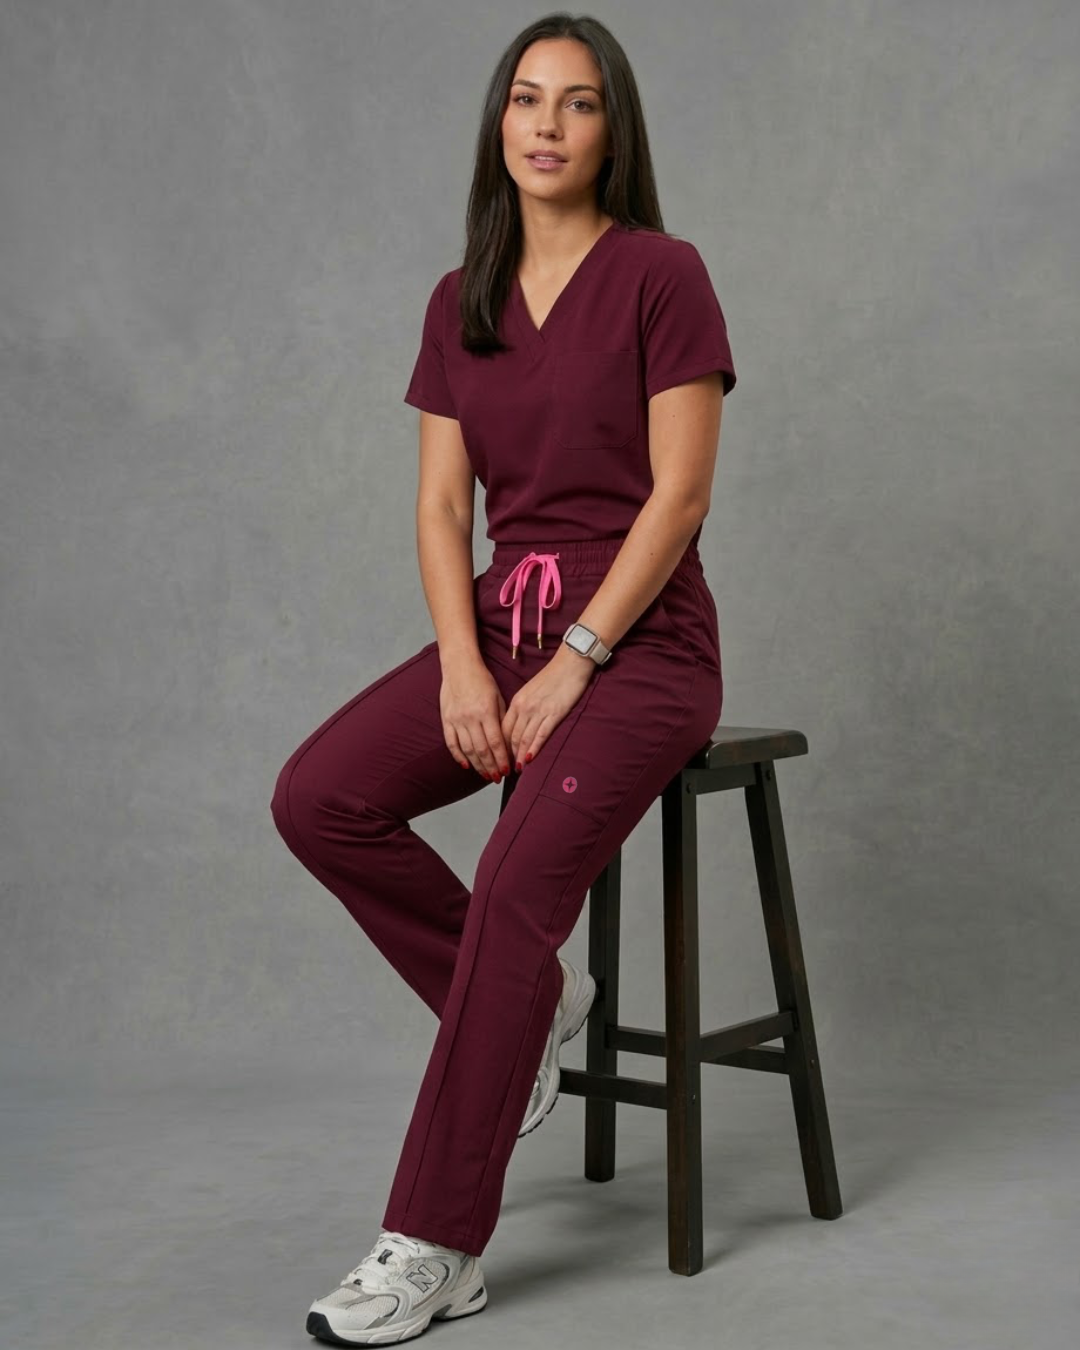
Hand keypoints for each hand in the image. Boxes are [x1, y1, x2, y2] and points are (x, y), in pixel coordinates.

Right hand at [440, 657, 511, 781]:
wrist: (459, 666)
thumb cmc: (482, 680)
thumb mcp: (498, 697)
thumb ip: (501, 720)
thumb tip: (507, 743)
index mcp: (485, 711)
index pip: (495, 742)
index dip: (501, 759)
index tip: (507, 770)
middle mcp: (470, 718)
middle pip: (481, 749)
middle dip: (491, 766)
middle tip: (497, 777)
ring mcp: (456, 719)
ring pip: (467, 749)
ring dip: (477, 765)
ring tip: (485, 775)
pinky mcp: (446, 719)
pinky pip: (451, 743)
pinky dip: (458, 756)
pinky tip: (466, 765)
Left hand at [501, 645, 595, 768]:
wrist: (570, 663)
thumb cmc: (552, 677)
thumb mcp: (531, 691)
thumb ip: (523, 707)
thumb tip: (518, 725)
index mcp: (517, 701)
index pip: (503, 728)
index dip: (500, 745)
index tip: (500, 757)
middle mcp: (525, 707)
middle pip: (511, 736)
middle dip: (508, 755)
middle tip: (506, 769)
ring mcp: (539, 710)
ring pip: (524, 738)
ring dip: (519, 755)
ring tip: (517, 769)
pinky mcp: (554, 713)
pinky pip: (541, 734)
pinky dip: (534, 748)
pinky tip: (530, 759)